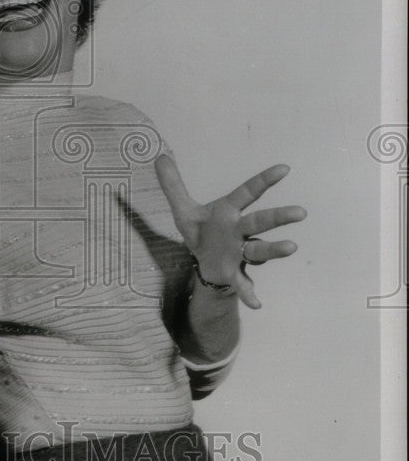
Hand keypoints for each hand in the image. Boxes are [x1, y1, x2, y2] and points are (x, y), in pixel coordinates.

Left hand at [154, 156, 306, 309]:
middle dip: (279, 217)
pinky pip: (244, 283)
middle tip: (300, 212)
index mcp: (228, 211)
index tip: (284, 169)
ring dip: (274, 249)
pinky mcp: (234, 273)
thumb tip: (160, 156)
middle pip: (260, 221)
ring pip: (259, 250)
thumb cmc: (202, 231)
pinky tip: (256, 304)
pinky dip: (249, 293)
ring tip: (291, 247)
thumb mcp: (183, 209)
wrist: (203, 262)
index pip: (248, 192)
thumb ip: (172, 184)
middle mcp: (240, 230)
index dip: (265, 180)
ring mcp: (240, 252)